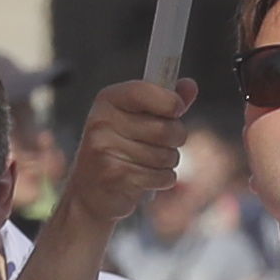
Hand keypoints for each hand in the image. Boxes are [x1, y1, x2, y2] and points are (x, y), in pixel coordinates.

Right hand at [55, 77, 194, 247]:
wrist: (89, 193)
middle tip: (160, 145)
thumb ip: (164, 102)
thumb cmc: (117, 152)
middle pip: (166, 128)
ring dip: (167, 163)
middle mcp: (102, 121)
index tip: (176, 110)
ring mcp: (104, 148)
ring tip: (147, 164)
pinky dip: (162, 180)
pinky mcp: (114, 176)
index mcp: (108, 100)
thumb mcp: (136, 120)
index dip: (171, 102)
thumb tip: (190, 86)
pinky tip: (144, 179)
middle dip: (174, 140)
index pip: (146, 91)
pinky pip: (161, 176)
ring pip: (167, 155)